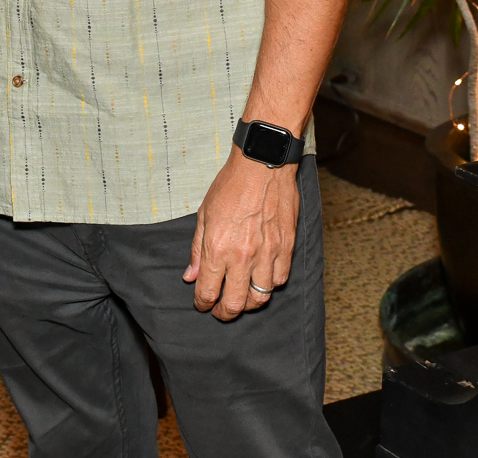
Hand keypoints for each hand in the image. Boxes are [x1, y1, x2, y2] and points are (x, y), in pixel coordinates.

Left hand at [183, 149, 297, 320]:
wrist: (262, 164)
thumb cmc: (231, 186)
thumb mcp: (204, 215)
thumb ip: (197, 250)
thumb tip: (191, 277)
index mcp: (218, 249)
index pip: (208, 293)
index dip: (203, 304)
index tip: (203, 304)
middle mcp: (243, 257)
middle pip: (235, 304)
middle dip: (225, 313)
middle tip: (221, 311)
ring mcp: (268, 253)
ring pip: (261, 297)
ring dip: (249, 303)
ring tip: (242, 298)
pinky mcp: (286, 247)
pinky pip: (280, 280)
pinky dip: (270, 285)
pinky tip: (262, 280)